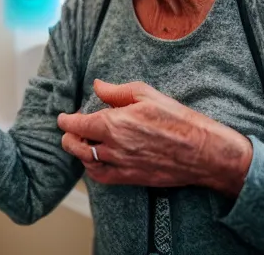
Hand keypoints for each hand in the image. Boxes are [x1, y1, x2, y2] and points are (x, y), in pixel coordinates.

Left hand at [58, 80, 252, 196]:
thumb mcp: (146, 94)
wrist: (201, 150)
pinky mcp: (131, 178)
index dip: (66, 120)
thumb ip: (116, 91)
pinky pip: (102, 177)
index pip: (77, 123)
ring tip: (83, 143)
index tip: (62, 117)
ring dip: (80, 152)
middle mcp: (113, 147)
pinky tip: (97, 160)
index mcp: (114, 123)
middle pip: (77, 145)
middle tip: (71, 129)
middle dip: (69, 136)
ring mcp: (121, 165)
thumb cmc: (176, 119)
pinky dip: (93, 169)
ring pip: (87, 163)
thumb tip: (97, 86)